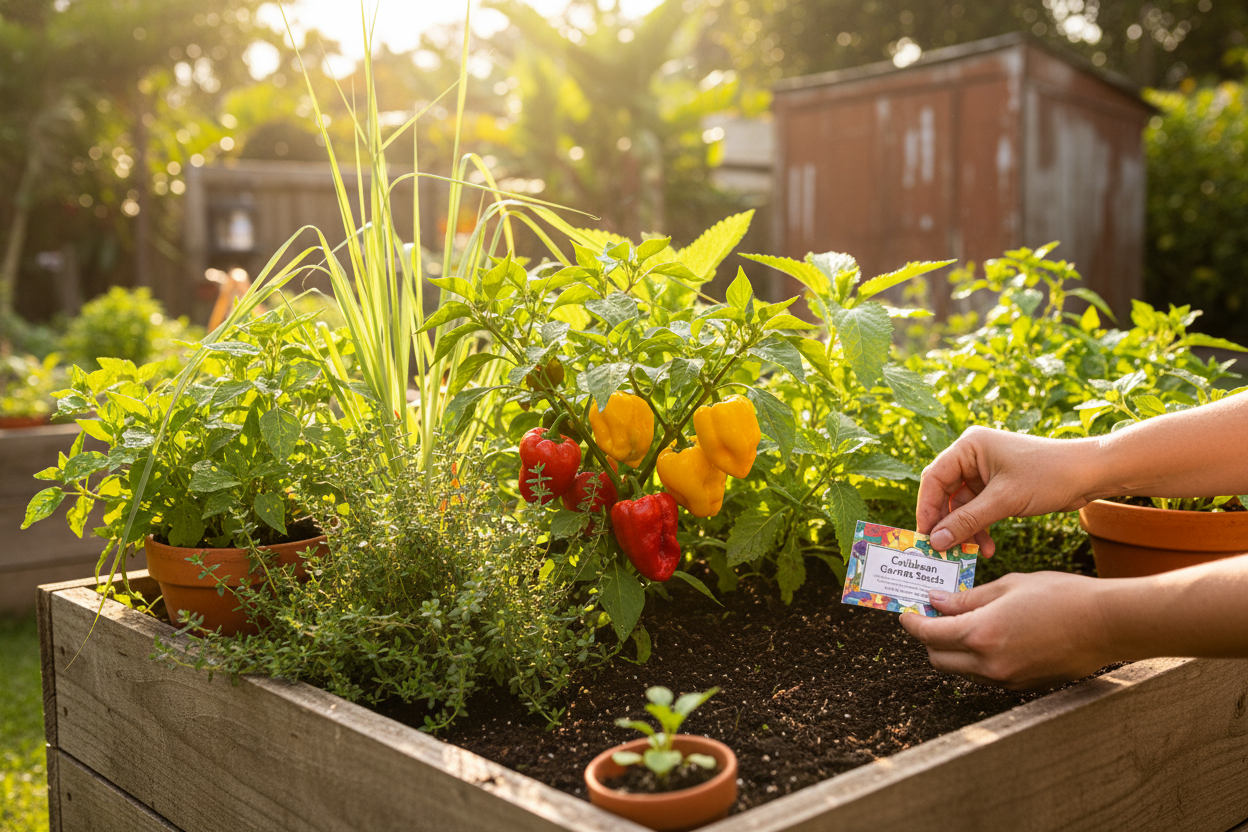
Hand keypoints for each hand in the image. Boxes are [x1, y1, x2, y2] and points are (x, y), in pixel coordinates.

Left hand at [899, 572, 1111, 689]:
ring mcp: (1007, 679)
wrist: (1108, 624)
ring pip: (960, 670)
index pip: (928, 634)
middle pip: (938, 658)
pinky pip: (985, 675)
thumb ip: (967, 598)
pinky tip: (987, 637)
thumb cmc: (1061, 596)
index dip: (912, 622)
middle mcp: (989, 663)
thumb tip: (936, 602)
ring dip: (951, 650)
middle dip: (928, 638)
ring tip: (959, 624)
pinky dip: (976, 659)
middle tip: (932, 615)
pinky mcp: (1023, 686)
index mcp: (981, 634)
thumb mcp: (1008, 586)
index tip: (905, 612)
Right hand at [917, 426, 1098, 555]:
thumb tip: (935, 541)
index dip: (927, 508)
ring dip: (967, 530)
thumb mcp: (1004, 500)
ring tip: (972, 552)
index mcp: (969, 446)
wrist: (1091, 474)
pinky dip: (981, 527)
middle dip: (948, 523)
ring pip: (963, 506)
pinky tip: (988, 546)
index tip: (925, 536)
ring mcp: (985, 471)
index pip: (934, 478)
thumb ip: (967, 521)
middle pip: (946, 493)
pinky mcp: (998, 486)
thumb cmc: (1048, 475)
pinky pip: (979, 509)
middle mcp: (973, 456)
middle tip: (943, 549)